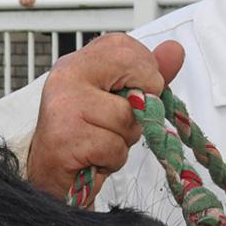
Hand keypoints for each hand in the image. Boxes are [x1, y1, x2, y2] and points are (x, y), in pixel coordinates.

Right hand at [23, 35, 185, 200]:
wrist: (50, 178)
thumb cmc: (85, 138)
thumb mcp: (118, 101)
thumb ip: (146, 75)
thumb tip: (175, 50)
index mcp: (78, 63)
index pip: (124, 46)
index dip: (142, 72)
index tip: (130, 94)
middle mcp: (67, 76)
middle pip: (136, 73)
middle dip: (141, 105)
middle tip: (118, 122)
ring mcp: (65, 106)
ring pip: (128, 118)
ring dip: (124, 140)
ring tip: (101, 143)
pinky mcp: (67, 138)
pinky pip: (115, 147)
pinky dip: (112, 160)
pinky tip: (94, 160)